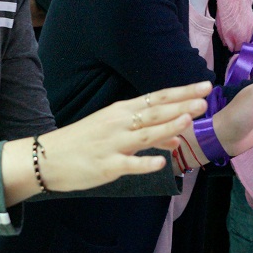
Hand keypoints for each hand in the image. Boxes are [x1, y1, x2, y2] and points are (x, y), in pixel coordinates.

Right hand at [1, 81, 212, 204]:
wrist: (47, 157)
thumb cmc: (84, 142)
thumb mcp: (115, 131)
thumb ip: (148, 134)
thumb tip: (178, 137)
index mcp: (122, 111)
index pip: (157, 98)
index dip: (182, 92)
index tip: (205, 87)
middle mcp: (119, 123)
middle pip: (154, 112)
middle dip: (180, 105)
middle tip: (204, 99)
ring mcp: (113, 144)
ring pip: (144, 134)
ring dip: (166, 127)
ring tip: (187, 120)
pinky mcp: (106, 166)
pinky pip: (128, 164)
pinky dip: (145, 162)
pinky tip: (161, 162)